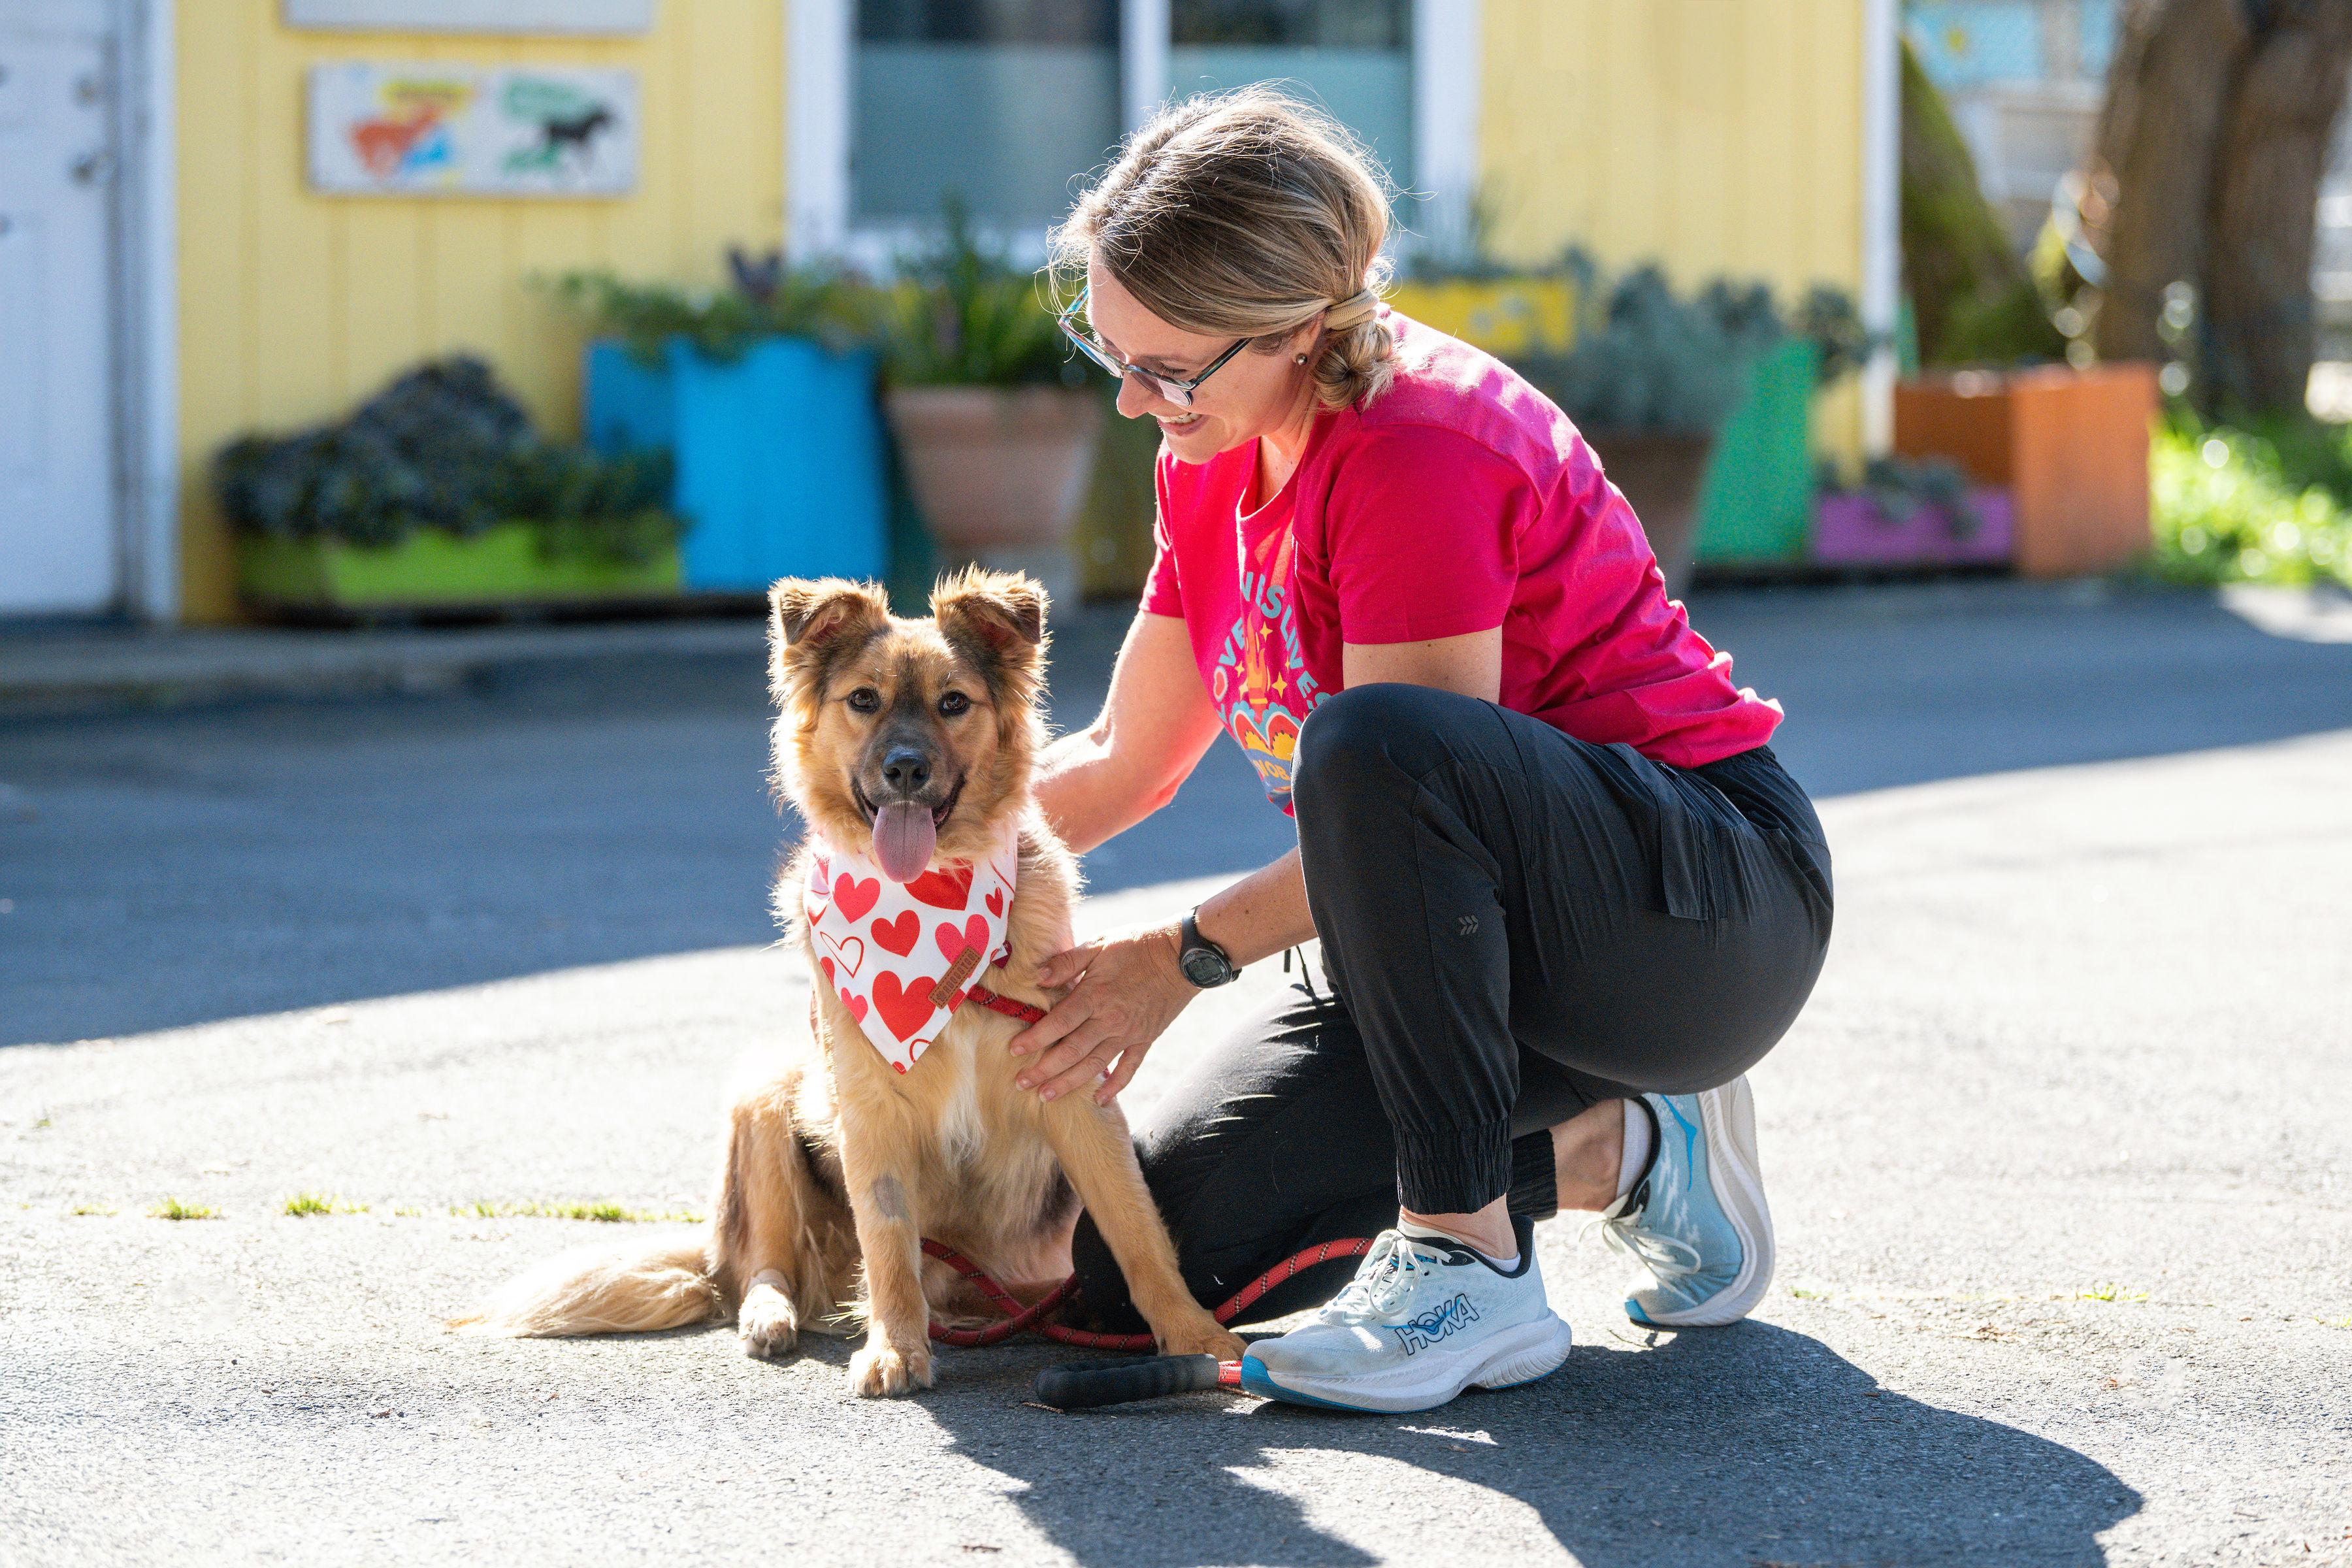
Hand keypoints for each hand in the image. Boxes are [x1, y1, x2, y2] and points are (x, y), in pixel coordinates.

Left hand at [1010, 923, 1195, 1104]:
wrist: (1184, 955)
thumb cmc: (1138, 944)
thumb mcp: (1100, 944)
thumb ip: (1067, 962)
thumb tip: (1037, 977)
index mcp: (1095, 994)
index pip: (1058, 1023)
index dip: (1035, 1037)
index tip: (1013, 1049)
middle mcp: (1110, 1019)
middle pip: (1072, 1051)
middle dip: (1044, 1069)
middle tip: (1021, 1083)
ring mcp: (1129, 1032)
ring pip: (1095, 1064)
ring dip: (1070, 1082)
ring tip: (1047, 1096)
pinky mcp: (1146, 1038)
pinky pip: (1130, 1068)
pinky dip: (1116, 1086)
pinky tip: (1100, 1099)